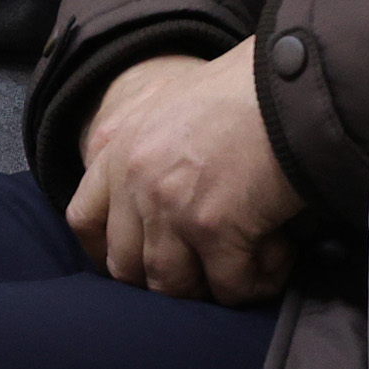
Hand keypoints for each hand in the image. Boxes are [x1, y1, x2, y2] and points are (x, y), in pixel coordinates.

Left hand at [64, 40, 303, 305]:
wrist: (285, 81)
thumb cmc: (241, 90)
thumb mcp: (168, 106)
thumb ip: (146, 149)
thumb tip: (155, 200)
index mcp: (116, 148)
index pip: (83, 220)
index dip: (107, 254)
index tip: (137, 268)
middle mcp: (132, 179)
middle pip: (126, 267)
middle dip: (166, 280)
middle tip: (207, 271)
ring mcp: (168, 206)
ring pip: (173, 287)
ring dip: (211, 287)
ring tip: (248, 263)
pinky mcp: (212, 227)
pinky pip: (229, 287)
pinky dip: (256, 281)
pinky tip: (278, 254)